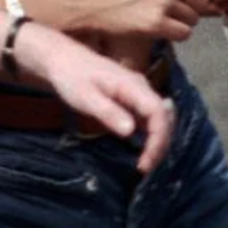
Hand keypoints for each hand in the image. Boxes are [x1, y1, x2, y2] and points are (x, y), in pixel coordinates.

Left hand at [18, 25, 174, 171]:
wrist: (62, 59)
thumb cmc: (71, 77)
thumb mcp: (85, 97)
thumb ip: (108, 112)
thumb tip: (131, 131)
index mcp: (132, 85)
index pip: (158, 112)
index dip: (158, 138)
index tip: (146, 162)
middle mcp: (141, 87)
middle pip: (164, 116)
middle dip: (161, 144)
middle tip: (145, 168)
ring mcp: (138, 92)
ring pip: (160, 118)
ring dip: (158, 141)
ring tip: (145, 163)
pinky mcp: (133, 98)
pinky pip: (150, 118)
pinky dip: (151, 135)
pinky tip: (142, 150)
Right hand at [77, 0, 215, 41]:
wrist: (89, 0)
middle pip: (203, 0)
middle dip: (193, 8)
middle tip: (173, 11)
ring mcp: (164, 2)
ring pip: (194, 19)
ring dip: (182, 22)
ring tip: (161, 19)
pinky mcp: (156, 23)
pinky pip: (184, 33)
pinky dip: (175, 35)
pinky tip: (159, 29)